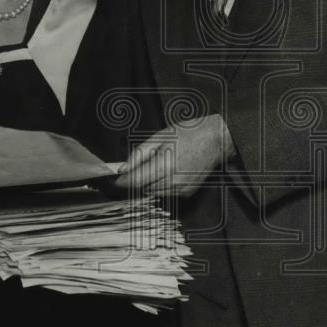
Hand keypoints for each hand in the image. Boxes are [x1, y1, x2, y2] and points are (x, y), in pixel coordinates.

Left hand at [113, 115, 235, 197]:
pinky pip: (165, 193)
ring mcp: (181, 189)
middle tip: (132, 169)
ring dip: (147, 184)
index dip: (122, 182)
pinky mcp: (186, 193)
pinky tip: (166, 172)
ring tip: (153, 167)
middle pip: (143, 189)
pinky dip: (159, 186)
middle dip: (134, 181)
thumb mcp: (159, 136)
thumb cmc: (189, 133)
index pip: (136, 181)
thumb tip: (123, 168)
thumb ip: (139, 154)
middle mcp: (174, 181)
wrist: (215, 140)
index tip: (112, 180)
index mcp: (165, 165)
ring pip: (153, 193)